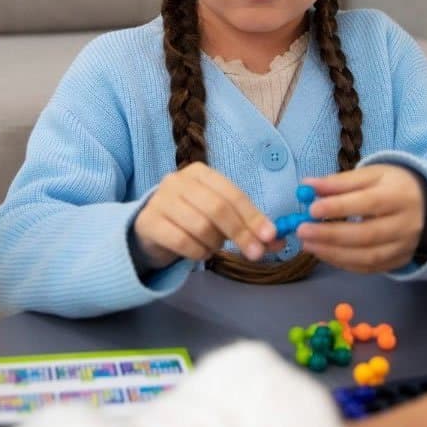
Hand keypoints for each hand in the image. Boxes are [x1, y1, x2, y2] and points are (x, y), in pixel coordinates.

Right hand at [133, 162, 276, 269]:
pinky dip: (197, 252)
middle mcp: (177, 181)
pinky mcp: (148, 222)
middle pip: (217, 208)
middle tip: (255, 253)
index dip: (253, 216)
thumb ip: (247, 225)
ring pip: (200, 226)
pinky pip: (182, 242)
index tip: (270, 236)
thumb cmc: (191, 218)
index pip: (232, 193)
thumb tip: (278, 240)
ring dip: (215, 243)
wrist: (152, 228)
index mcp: (199, 173)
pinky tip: (199, 252)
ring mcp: (160, 200)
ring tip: (214, 246)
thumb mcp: (220, 216)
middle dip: (240, 233)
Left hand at [297, 164, 423, 272]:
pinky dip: (343, 263)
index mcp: (398, 196)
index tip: (312, 209)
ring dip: (333, 253)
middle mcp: (406, 224)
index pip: (368, 203)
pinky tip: (323, 253)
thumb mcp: (370, 175)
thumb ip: (339, 181)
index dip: (338, 208)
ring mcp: (404, 247)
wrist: (425, 205)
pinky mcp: (399, 261)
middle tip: (302, 231)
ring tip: (307, 245)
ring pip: (367, 257)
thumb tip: (307, 185)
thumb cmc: (391, 186)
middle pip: (367, 234)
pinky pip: (369, 268)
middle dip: (330, 235)